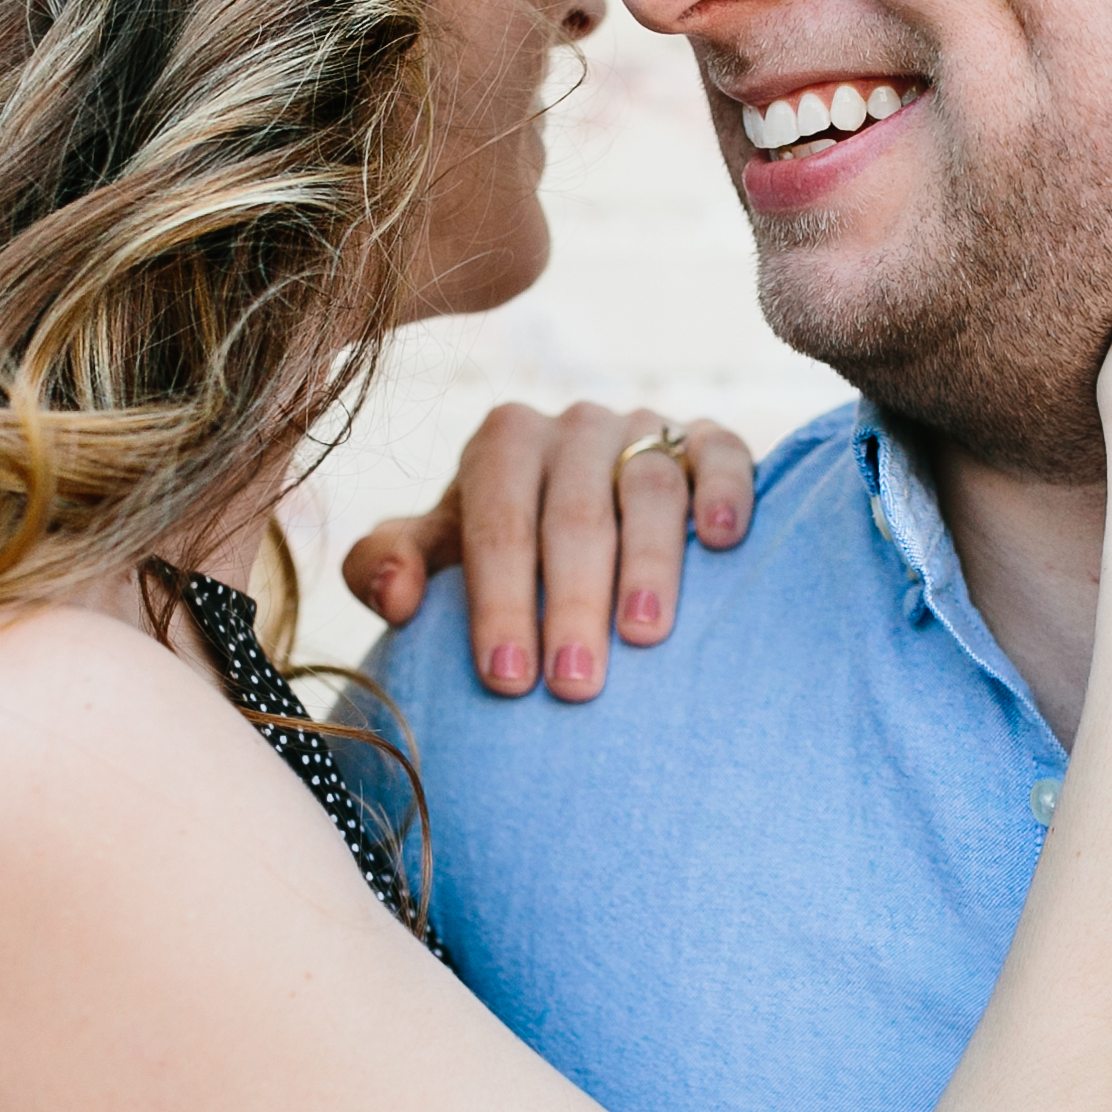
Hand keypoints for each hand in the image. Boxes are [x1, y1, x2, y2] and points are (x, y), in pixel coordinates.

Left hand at [341, 405, 759, 698]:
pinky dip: (724, 492)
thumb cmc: (506, 551)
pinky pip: (722, 454)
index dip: (500, 601)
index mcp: (503, 443)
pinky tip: (723, 544)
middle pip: (573, 514)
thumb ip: (386, 565)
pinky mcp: (709, 440)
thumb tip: (396, 597)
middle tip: (573, 685)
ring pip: (648, 487)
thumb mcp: (439, 554)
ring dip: (648, 564)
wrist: (589, 515)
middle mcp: (573, 427)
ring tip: (643, 636)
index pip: (497, 522)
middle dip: (570, 603)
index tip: (507, 680)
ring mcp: (645, 428)